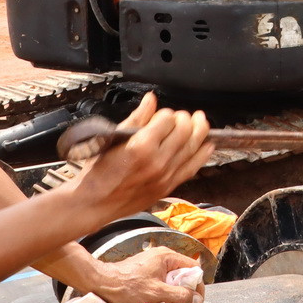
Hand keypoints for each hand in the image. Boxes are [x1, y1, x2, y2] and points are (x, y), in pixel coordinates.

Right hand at [73, 94, 212, 221]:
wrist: (94, 203)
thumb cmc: (98, 172)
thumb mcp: (113, 138)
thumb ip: (137, 118)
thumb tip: (151, 99)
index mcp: (141, 146)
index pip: (167, 119)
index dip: (166, 113)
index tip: (162, 114)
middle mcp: (157, 161)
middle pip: (185, 130)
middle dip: (185, 118)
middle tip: (182, 116)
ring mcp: (165, 175)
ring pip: (193, 147)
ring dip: (199, 131)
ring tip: (200, 121)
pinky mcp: (168, 187)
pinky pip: (192, 167)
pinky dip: (202, 154)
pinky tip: (207, 145)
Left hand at [87, 246, 204, 302]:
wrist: (103, 284)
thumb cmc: (126, 286)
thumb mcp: (158, 293)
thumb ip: (180, 296)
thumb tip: (197, 299)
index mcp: (167, 256)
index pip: (193, 268)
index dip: (197, 285)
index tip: (196, 300)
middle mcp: (162, 256)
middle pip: (184, 274)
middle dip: (185, 291)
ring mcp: (154, 263)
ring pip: (173, 279)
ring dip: (174, 293)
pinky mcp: (147, 271)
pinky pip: (162, 281)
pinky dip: (164, 292)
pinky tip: (158, 301)